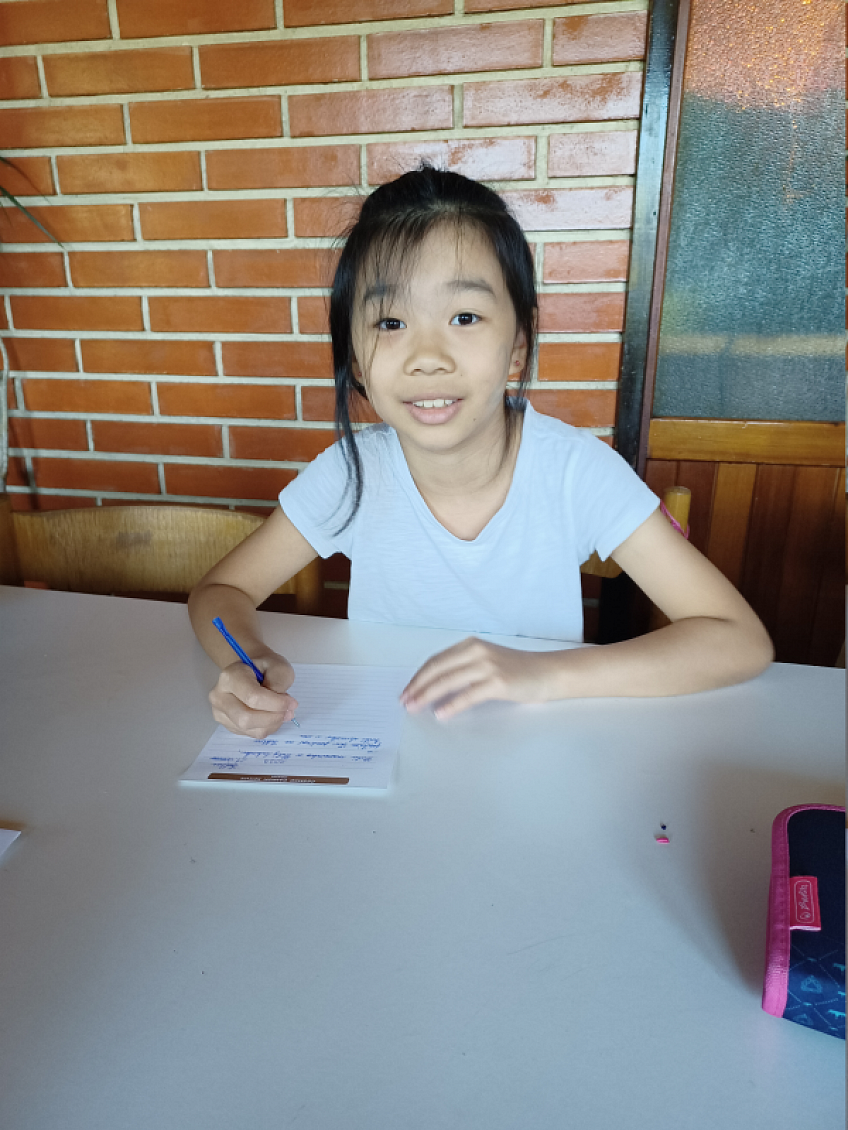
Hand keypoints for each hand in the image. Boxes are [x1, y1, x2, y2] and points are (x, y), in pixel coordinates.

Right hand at [209, 653, 297, 737]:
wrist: (251, 671)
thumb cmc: (265, 667)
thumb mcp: (278, 666)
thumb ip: (279, 682)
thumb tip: (280, 706)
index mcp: (230, 677)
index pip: (252, 697)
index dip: (276, 704)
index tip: (292, 703)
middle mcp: (219, 696)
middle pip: (246, 718)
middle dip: (272, 718)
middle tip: (289, 712)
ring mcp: (220, 713)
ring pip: (249, 729)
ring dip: (272, 724)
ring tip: (282, 712)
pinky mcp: (227, 724)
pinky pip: (250, 734)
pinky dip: (267, 728)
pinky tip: (271, 716)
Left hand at [401, 638, 552, 719]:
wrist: (548, 672)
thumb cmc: (517, 670)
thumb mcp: (486, 661)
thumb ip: (464, 668)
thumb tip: (435, 687)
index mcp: (470, 645)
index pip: (436, 660)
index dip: (418, 676)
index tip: (407, 690)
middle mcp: (476, 651)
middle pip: (437, 668)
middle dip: (417, 686)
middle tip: (405, 701)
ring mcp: (487, 666)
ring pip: (448, 681)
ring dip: (428, 695)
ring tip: (416, 708)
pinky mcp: (497, 682)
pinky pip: (467, 695)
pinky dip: (452, 705)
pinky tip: (441, 713)